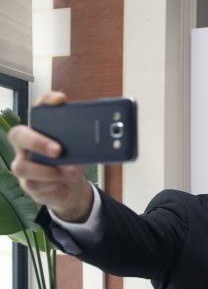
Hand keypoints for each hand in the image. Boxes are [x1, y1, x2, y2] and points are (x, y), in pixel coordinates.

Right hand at [9, 91, 92, 221]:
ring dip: (48, 171)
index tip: (62, 100)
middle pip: (19, 135)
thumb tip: (107, 139)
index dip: (46, 101)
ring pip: (22, 165)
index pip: (39, 109)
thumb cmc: (74, 163)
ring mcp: (26, 164)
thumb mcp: (84, 151)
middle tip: (58, 150)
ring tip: (69, 171)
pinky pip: (33, 184)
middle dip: (38, 141)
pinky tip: (64, 181)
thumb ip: (90, 142)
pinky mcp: (30, 184)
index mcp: (42, 130)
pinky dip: (52, 183)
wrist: (72, 188)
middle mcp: (28, 145)